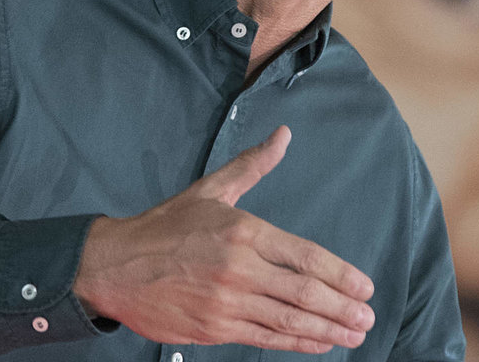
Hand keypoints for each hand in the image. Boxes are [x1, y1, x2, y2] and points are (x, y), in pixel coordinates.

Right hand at [73, 126, 375, 353]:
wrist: (111, 267)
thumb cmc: (165, 227)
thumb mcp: (212, 190)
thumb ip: (253, 166)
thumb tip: (284, 136)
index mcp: (244, 232)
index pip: (306, 256)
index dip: (341, 275)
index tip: (365, 287)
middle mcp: (239, 269)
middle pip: (303, 293)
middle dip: (342, 308)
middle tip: (367, 318)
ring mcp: (226, 303)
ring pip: (288, 321)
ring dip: (326, 330)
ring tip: (353, 335)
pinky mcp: (212, 329)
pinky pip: (264, 339)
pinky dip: (295, 343)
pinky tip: (318, 343)